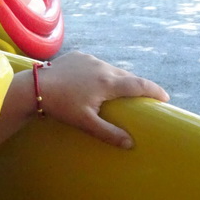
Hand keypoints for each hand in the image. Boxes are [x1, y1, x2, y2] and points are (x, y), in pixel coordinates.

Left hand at [33, 51, 168, 148]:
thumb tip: (130, 144)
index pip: (139, 85)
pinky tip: (94, 82)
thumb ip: (108, 132)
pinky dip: (100, 73)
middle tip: (143, 97)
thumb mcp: (85, 122)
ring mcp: (90, 59)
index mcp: (108, 82)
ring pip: (111, 69)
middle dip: (136, 86)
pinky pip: (95, 64)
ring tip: (118, 91)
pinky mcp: (78, 56)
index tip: (165, 97)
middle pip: (127, 76)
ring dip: (117, 79)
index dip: (154, 91)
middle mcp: (102, 67)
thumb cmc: (61, 106)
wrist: (35, 87)